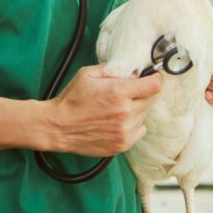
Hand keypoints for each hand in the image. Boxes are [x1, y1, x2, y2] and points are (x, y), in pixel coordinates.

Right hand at [45, 64, 163, 156]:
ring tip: (117, 107)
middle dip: (142, 93)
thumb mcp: (88, 74)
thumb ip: (113, 69)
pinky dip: (133, 124)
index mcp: (119, 93)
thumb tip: (133, 70)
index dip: (155, 79)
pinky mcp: (122, 144)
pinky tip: (118, 121)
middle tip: (127, 92)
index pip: (154, 85)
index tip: (151, 77)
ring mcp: (125, 131)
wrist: (58, 127)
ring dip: (137, 109)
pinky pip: (140, 130)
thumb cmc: (72, 99)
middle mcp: (126, 113)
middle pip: (151, 99)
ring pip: (145, 115)